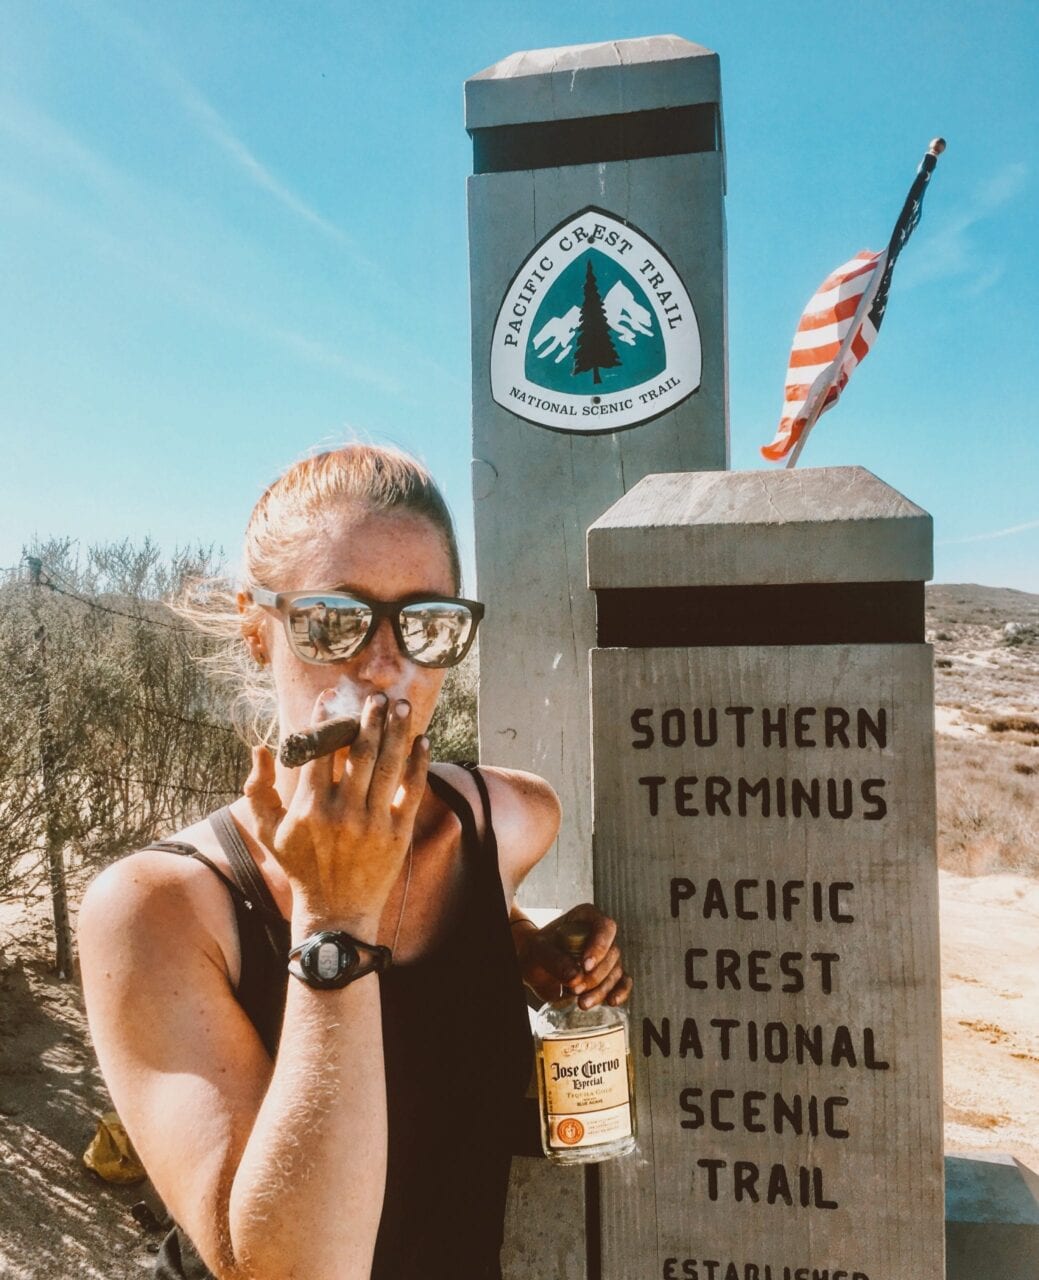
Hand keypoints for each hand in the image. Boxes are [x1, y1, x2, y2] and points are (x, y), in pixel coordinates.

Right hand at [242, 690, 428, 934]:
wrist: (334, 912)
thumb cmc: (299, 867)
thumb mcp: (268, 831)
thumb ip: (257, 789)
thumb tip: (258, 748)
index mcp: (309, 807)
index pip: (320, 752)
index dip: (326, 721)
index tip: (332, 697)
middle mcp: (341, 812)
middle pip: (360, 753)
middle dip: (370, 720)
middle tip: (378, 696)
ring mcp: (372, 823)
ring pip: (388, 766)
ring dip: (397, 732)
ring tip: (402, 706)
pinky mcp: (397, 834)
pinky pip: (410, 792)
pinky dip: (417, 765)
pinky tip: (422, 742)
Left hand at [515, 903, 632, 1008]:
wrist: (535, 965)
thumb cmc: (538, 950)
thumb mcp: (539, 949)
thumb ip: (554, 959)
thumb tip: (575, 977)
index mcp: (587, 917)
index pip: (605, 927)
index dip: (600, 946)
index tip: (586, 966)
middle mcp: (601, 934)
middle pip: (612, 953)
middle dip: (595, 976)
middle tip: (575, 988)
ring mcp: (607, 955)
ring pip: (616, 972)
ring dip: (601, 990)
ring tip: (582, 1002)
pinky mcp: (609, 974)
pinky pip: (622, 983)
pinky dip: (620, 993)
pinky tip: (611, 1002)